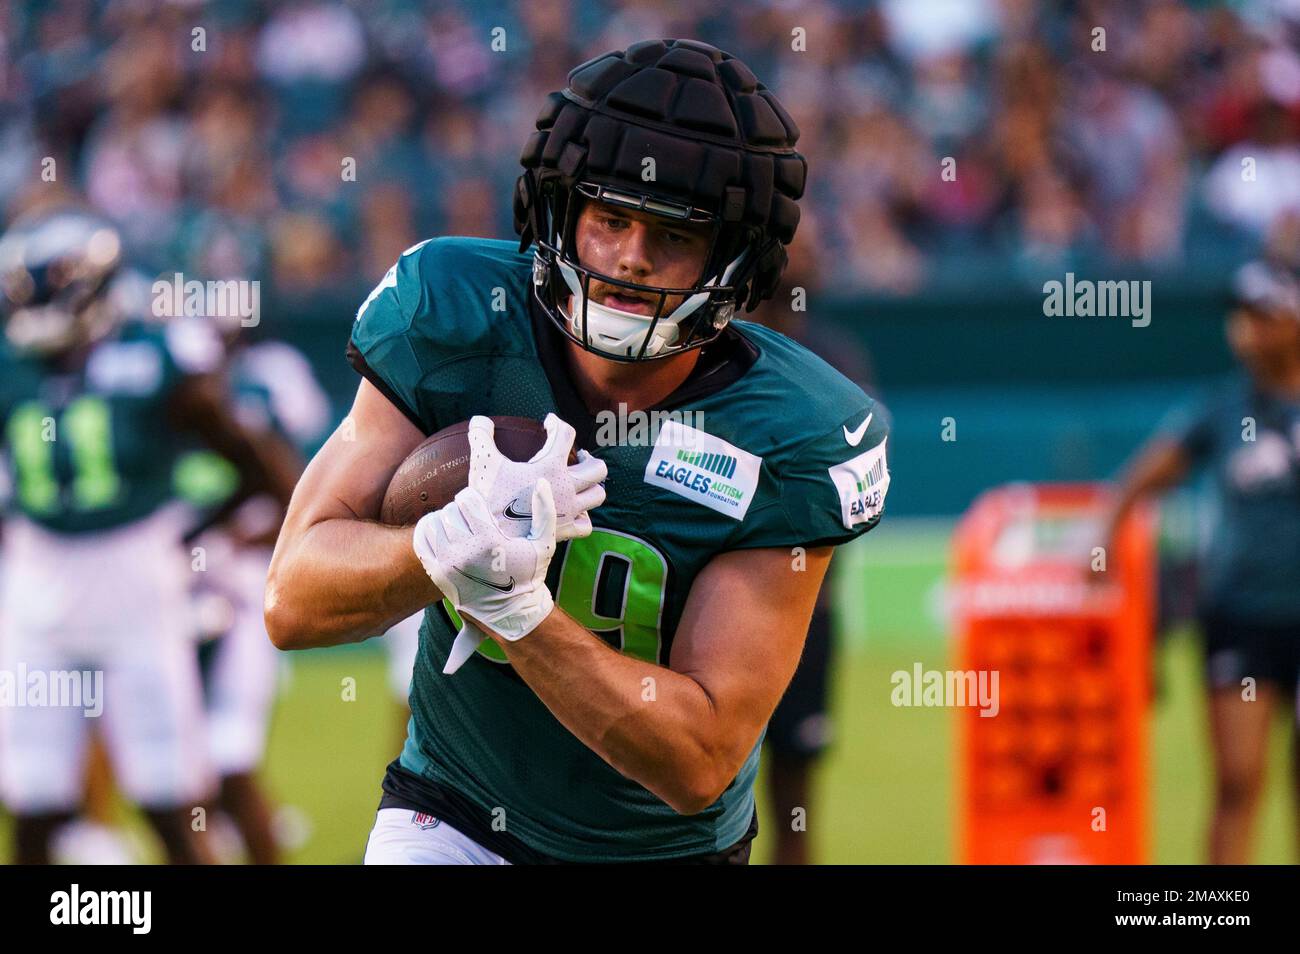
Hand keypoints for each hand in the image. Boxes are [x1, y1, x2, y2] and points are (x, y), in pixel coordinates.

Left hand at [413, 478, 557, 672]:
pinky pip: (421, 539)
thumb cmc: (527, 575)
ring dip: (444, 520)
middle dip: (460, 511)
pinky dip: (429, 532)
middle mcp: (464, 553)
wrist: (509, 613)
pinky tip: (443, 536)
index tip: (479, 506)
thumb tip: (541, 482)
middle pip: (449, 510)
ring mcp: (447, 565)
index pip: (465, 500)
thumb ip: (545, 512)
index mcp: (489, 542)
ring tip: (458, 528)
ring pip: (433, 522)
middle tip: (471, 520)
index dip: (473, 498)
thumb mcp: (544, 544)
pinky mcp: (436, 573)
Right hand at [466, 413, 605, 541]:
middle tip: (577, 456)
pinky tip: (573, 511)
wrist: (491, 536)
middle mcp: (566, 488)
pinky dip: (583, 517)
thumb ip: (481, 437)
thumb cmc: (488, 497)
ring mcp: (569, 511)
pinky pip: (586, 524)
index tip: (548, 424)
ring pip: (597, 495)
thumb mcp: (483, 462)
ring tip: (578, 482)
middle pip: (597, 468)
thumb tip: (478, 418)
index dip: (557, 423)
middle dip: (588, 459)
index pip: (566, 434)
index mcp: (550, 467)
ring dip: (591, 487)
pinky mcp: (565, 531)